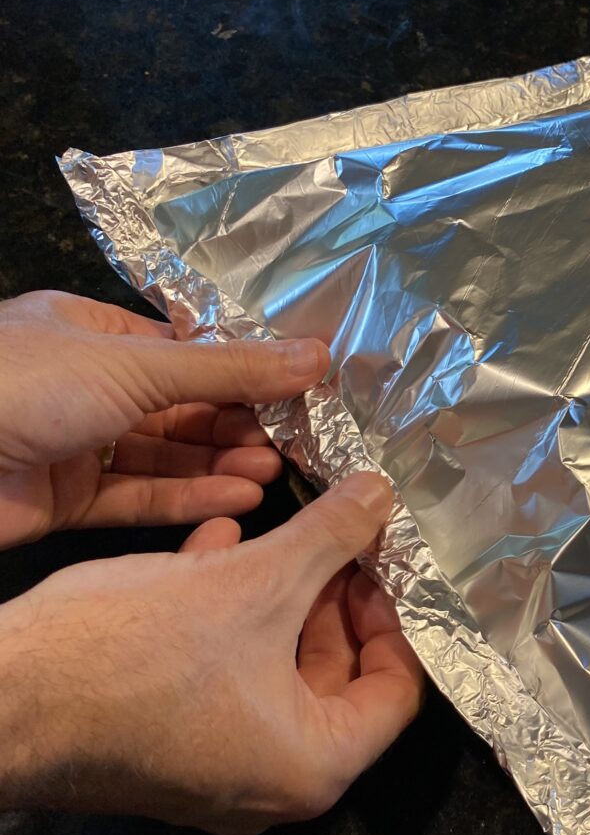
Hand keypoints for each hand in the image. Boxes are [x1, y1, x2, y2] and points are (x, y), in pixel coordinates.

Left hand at [0, 290, 330, 548]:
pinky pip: (137, 497)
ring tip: (271, 472)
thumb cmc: (19, 387)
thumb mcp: (136, 366)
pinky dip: (186, 499)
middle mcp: (82, 386)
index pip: (184, 351)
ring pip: (162, 457)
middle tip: (289, 441)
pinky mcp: (64, 500)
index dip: (241, 371)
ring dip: (218, 464)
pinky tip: (237, 498)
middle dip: (234, 424)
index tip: (296, 391)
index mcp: (89, 334)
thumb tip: (316, 354)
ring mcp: (73, 444)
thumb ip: (229, 368)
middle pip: (178, 407)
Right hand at [0, 473, 423, 834]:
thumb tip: (383, 493)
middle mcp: (271, 788)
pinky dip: (229, 618)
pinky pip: (225, 681)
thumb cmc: (137, 652)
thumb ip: (332, 535)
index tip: (381, 562)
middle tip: (335, 539)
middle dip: (333, 600)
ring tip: (275, 533)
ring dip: (277, 597)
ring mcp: (216, 775)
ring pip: (275, 671)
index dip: (397, 616)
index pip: (396, 692)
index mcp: (314, 767)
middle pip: (337, 680)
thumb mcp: (254, 580)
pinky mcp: (168, 752)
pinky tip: (214, 547)